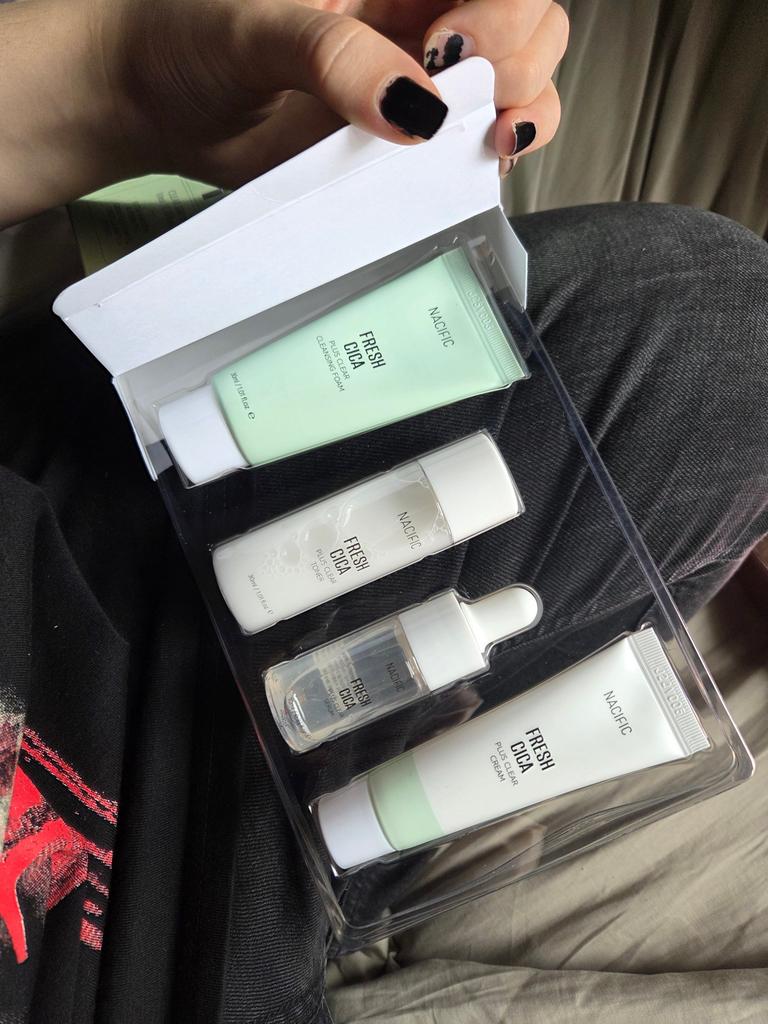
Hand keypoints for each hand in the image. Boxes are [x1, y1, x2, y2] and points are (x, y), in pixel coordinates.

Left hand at [99, 0, 567, 186]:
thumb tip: (418, 112)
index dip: (502, 8)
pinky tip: (480, 163)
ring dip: (526, 104)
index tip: (451, 48)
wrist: (153, 102)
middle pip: (527, 17)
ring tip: (490, 136)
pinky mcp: (404, 139)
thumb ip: (336, 58)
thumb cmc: (187, 38)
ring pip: (519, 75)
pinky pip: (476, 141)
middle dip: (518, 54)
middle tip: (462, 96)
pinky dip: (496, 154)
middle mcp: (415, 14)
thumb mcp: (256, 30)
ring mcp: (416, 77)